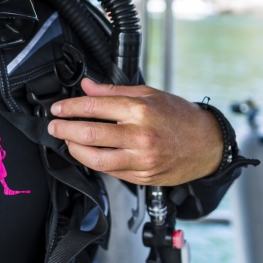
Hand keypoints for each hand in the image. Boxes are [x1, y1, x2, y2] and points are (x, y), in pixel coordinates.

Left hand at [47, 78, 221, 185]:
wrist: (207, 144)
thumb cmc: (180, 117)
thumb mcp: (149, 94)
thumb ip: (113, 92)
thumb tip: (87, 86)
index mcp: (140, 110)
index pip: (94, 107)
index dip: (70, 107)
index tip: (58, 109)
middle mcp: (140, 135)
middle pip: (90, 134)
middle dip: (65, 129)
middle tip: (54, 126)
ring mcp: (142, 159)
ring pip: (97, 159)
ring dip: (75, 150)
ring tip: (68, 142)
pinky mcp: (143, 176)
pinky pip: (111, 171)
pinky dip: (95, 162)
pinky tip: (89, 154)